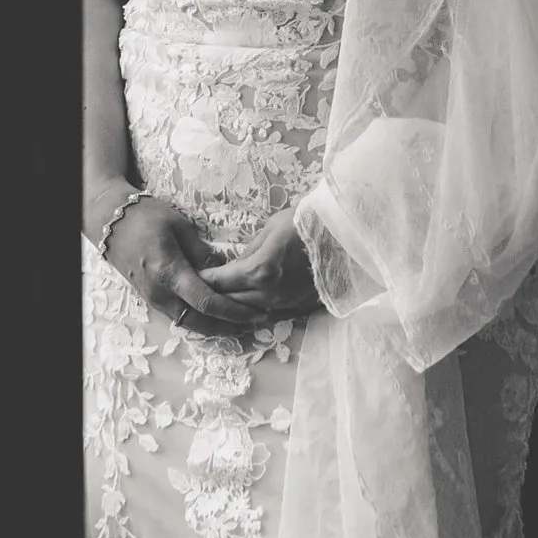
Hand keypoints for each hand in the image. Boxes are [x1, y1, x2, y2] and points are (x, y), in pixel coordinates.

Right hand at [101, 194, 257, 336]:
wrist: (110, 222)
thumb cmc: (145, 217)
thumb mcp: (179, 226)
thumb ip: (202, 253)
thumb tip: (226, 273)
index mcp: (170, 272)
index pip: (207, 303)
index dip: (234, 311)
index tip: (257, 311)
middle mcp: (160, 293)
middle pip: (200, 323)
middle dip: (230, 327)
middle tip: (256, 322)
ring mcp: (153, 299)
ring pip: (189, 325)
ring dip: (217, 327)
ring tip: (242, 322)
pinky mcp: (151, 299)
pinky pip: (179, 317)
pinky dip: (201, 321)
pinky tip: (218, 315)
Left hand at [196, 206, 319, 330]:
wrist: (345, 236)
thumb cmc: (307, 223)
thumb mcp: (270, 228)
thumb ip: (249, 250)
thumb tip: (235, 264)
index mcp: (258, 271)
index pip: (219, 281)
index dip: (203, 280)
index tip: (192, 277)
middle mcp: (268, 293)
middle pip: (229, 301)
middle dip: (214, 296)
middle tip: (201, 291)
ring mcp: (284, 303)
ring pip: (248, 312)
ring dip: (233, 307)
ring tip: (221, 301)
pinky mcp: (298, 308)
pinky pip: (270, 314)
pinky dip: (256, 311)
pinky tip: (249, 308)